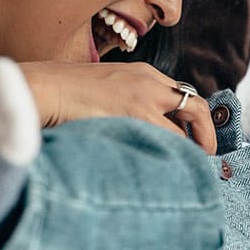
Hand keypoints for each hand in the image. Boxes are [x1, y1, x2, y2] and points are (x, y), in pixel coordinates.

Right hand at [17, 61, 217, 153]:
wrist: (43, 88)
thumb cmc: (62, 92)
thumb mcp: (102, 87)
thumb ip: (124, 101)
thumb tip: (131, 126)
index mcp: (142, 74)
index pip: (180, 95)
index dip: (191, 120)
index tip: (193, 138)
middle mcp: (150, 83)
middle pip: (195, 107)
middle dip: (206, 135)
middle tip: (206, 156)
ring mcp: (144, 101)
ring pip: (183, 134)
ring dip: (188, 154)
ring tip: (187, 173)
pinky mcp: (134, 118)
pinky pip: (167, 144)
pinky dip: (171, 160)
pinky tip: (168, 175)